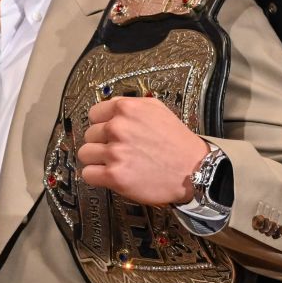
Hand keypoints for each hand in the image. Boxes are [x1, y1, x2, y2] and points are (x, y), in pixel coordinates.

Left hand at [77, 96, 207, 205]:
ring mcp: (115, 152)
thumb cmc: (177, 142)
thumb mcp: (156, 109)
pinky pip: (88, 174)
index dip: (101, 124)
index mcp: (126, 109)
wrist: (196, 170)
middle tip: (118, 150)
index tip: (109, 133)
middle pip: (88, 135)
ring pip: (85, 154)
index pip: (93, 114)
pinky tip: (110, 175)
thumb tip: (108, 107)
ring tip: (115, 163)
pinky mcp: (115, 175)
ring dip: (97, 160)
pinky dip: (96, 176)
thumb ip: (129, 106)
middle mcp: (118, 128)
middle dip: (101, 143)